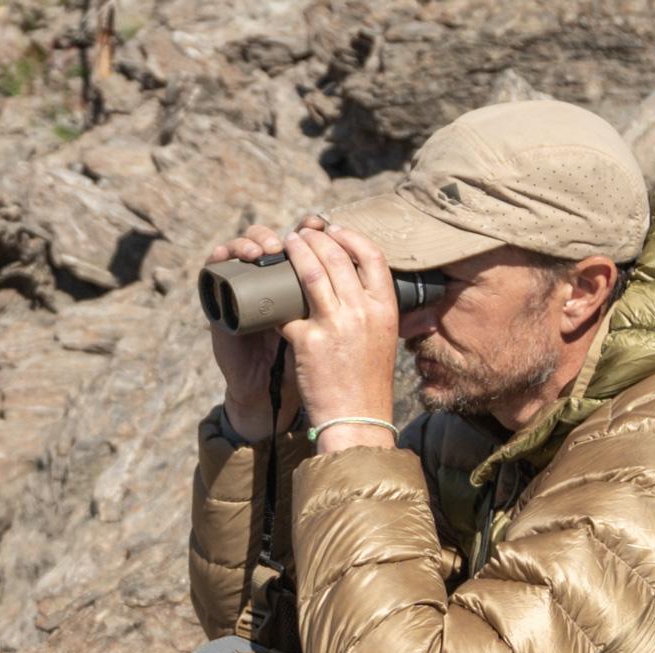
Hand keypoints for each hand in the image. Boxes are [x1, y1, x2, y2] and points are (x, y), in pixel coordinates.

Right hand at [205, 215, 325, 439]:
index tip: (321, 224)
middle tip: (298, 236)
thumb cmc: (302, 361)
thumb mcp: (325, 329)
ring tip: (266, 251)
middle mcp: (269, 276)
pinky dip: (221, 256)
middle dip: (287, 234)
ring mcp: (243, 283)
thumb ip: (337, 302)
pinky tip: (227, 255)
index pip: (301, 241)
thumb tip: (362, 270)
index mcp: (296, 279)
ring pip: (245, 244)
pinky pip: (216, 266)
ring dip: (254, 240)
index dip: (311, 230)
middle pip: (276, 236)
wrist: (268, 390)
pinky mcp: (220, 296)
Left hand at [276, 224, 399, 453]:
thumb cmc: (368, 381)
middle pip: (337, 257)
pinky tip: (268, 287)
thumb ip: (371, 308)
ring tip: (284, 243)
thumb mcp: (383, 337)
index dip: (351, 237)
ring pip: (311, 273)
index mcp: (385, 308)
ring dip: (295, 252)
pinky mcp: (308, 341)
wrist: (357, 418)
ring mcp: (335, 324)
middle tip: (301, 234)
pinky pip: (287, 308)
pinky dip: (277, 296)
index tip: (335, 231)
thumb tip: (354, 281)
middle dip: (315, 238)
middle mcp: (362, 311)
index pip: (372, 256)